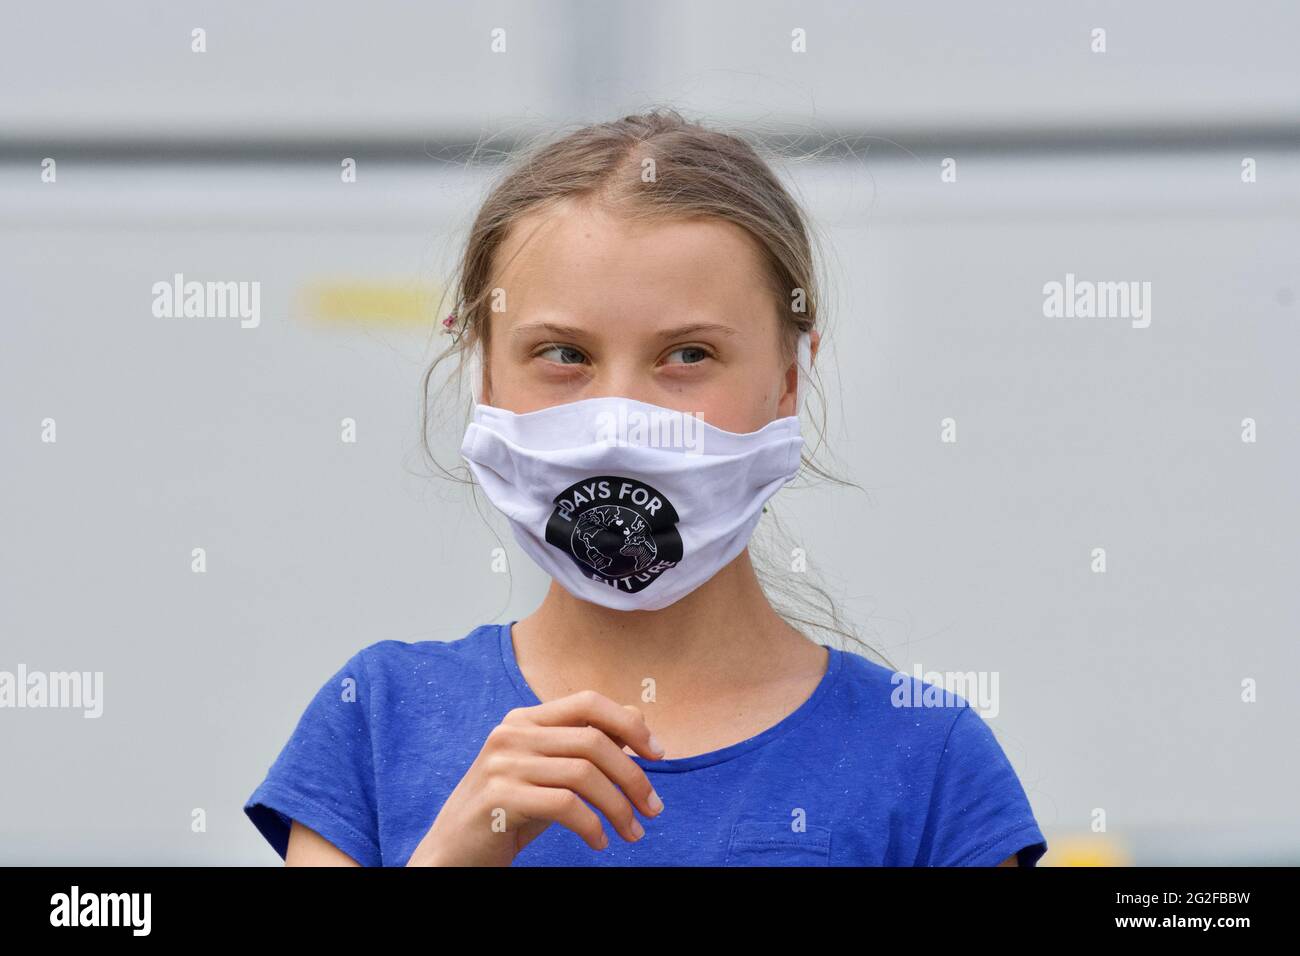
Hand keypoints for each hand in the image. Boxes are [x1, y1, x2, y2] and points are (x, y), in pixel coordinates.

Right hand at [406, 690, 665, 865]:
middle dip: (633, 776)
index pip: (588, 702)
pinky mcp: (499, 798)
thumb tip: (635, 715)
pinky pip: (565, 806)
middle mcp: (511, 734)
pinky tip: (600, 842)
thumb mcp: (551, 773)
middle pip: (593, 741)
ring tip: (633, 833)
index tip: (659, 753)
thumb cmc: (510, 813)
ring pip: (584, 774)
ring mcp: (502, 764)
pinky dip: (592, 826)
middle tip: (654, 808)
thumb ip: (585, 743)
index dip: (630, 723)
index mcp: (524, 720)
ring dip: (619, 807)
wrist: (454, 853)